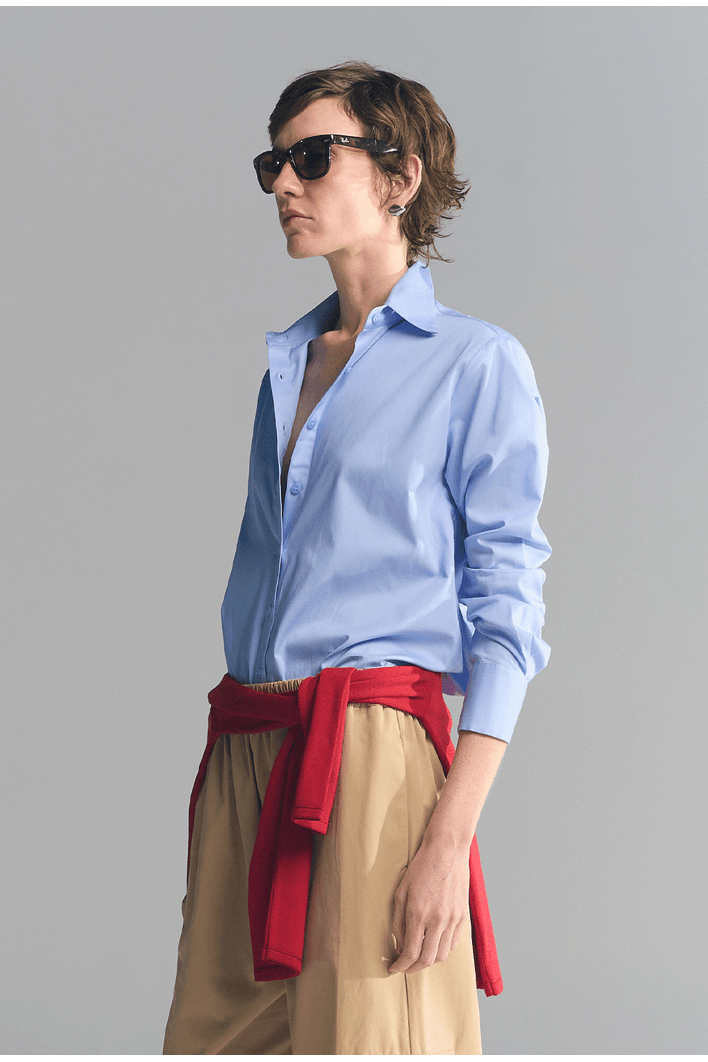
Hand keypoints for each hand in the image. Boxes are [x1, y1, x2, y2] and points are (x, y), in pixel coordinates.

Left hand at [388, 836, 469, 973]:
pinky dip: (443, 949)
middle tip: (404, 967)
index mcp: (419, 914)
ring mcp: (453, 919)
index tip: (393, 968)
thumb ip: (398, 920)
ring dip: (429, 961)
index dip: (400, 966)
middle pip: (427, 960)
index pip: (410, 952)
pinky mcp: (463, 916)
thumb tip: (398, 944)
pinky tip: (433, 944)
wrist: (447, 850)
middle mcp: (438, 920)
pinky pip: (454, 943)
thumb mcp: (401, 891)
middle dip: (413, 969)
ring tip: (418, 957)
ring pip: (443, 955)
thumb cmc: (421, 867)